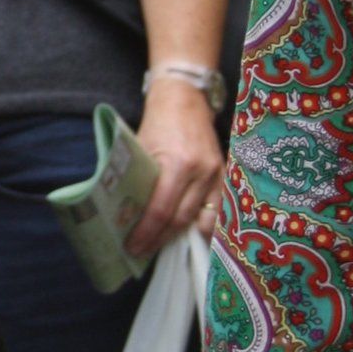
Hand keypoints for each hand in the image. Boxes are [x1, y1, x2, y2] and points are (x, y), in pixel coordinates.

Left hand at [129, 76, 224, 256]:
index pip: (162, 209)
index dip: (147, 233)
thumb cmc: (158, 123)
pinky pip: (219, 210)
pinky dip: (205, 226)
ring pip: (204, 220)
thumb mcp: (141, 148)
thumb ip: (139, 180)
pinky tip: (190, 237)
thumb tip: (126, 215)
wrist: (185, 99)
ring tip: (163, 247)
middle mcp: (202, 172)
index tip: (133, 247)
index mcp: (179, 163)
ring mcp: (218, 174)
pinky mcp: (226, 176)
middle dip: (161, 239)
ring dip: (184, 238)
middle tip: (142, 252)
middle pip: (182, 219)